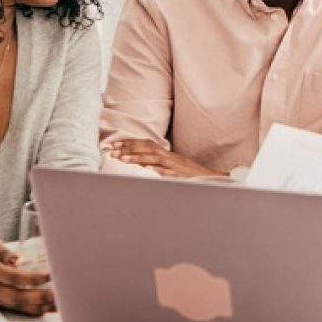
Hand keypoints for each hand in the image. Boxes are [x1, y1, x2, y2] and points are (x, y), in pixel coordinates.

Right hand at [0, 234, 53, 315]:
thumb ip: (2, 250)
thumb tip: (19, 260)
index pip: (12, 277)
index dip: (32, 278)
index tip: (50, 275)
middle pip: (17, 296)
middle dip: (40, 297)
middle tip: (61, 295)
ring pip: (16, 305)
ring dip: (39, 307)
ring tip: (59, 306)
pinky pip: (13, 308)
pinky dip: (30, 311)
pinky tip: (46, 310)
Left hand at [107, 139, 225, 178]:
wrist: (209, 178)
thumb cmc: (187, 174)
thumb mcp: (170, 166)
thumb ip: (155, 163)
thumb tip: (137, 163)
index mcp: (165, 154)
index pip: (145, 144)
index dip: (128, 143)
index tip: (112, 146)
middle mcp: (169, 157)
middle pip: (147, 148)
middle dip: (128, 148)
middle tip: (112, 152)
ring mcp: (175, 166)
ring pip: (155, 159)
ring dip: (138, 158)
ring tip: (124, 159)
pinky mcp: (181, 176)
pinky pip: (169, 172)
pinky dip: (158, 170)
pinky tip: (148, 170)